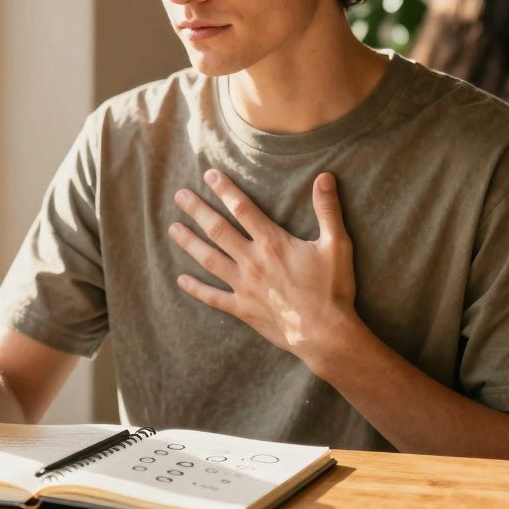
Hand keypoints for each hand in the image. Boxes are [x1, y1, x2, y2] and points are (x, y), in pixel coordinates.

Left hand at [167, 169, 357, 368]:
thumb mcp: (336, 245)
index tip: (209, 175)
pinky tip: (180, 280)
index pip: (243, 209)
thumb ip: (328, 210)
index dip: (225, 190)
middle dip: (197, 210)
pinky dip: (196, 288)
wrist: (325, 334)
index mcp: (272, 243)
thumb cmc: (332, 289)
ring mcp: (244, 286)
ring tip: (172, 229)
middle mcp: (252, 261)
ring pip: (209, 259)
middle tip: (179, 195)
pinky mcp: (242, 308)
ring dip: (190, 243)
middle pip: (218, 230)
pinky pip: (213, 297)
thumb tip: (324, 177)